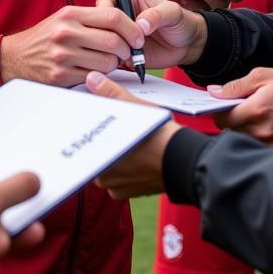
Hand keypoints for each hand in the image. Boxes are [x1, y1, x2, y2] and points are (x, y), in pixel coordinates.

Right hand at [0, 4, 146, 85]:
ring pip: (107, 62)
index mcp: (71, 14)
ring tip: (107, 61)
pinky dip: (99, 76)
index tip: (138, 36)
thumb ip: (93, 18)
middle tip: (126, 52)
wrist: (14, 57)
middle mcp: (66, 32)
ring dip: (114, 64)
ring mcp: (63, 55)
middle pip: (114, 41)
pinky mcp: (61, 75)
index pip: (113, 16)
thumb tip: (128, 23)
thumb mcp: (65, 18)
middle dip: (126, 49)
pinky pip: (94, 77)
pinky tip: (92, 71)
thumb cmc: (46, 37)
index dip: (132, 27)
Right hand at [80, 0, 207, 67]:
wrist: (186, 47)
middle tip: (133, 35)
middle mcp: (122, 14)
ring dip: (113, 42)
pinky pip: (109, 53)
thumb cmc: (181, 22)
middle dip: (108, 23)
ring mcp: (120, 33)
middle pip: (100, 13)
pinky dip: (114, 56)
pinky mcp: (121, 51)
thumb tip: (141, 26)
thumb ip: (158, 15)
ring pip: (102, 34)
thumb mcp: (173, 13)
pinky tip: (125, 60)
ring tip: (135, 49)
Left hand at [86, 71, 180, 198]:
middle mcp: (103, 177)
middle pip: (97, 153)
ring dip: (117, 156)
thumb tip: (93, 80)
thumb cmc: (160, 137)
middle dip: (105, 142)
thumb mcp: (135, 108)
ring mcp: (117, 188)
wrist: (186, 161)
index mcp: (97, 156)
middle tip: (118, 130)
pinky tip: (138, 156)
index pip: (86, 141)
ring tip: (130, 141)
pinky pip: (122, 179)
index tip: (101, 124)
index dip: (93, 131)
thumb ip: (111, 93)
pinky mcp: (131, 193)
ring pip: (109, 167)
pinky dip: (128, 169)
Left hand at [211, 68, 272, 146]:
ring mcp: (270, 143)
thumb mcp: (263, 75)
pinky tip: (264, 122)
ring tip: (255, 114)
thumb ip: (236, 86)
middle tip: (241, 106)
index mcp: (256, 110)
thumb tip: (214, 92)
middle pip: (230, 130)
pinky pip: (256, 144)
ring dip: (242, 127)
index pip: (222, 119)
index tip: (223, 104)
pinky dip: (255, 135)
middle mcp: (261, 130)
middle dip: (231, 118)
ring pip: (242, 138)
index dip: (219, 110)